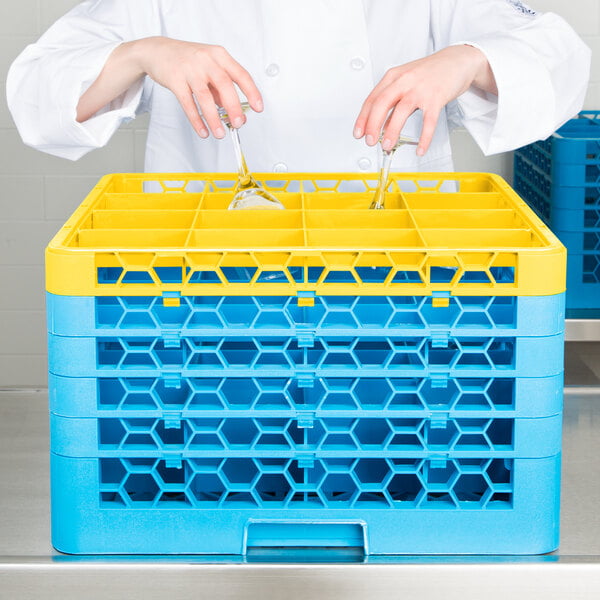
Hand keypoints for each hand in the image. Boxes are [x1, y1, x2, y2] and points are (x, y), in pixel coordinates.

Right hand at [77, 37, 262, 138]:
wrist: (157, 50)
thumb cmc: (187, 60)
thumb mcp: (209, 68)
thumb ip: (221, 88)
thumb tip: (233, 111)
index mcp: (219, 55)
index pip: (241, 74)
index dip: (252, 92)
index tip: (258, 108)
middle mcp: (206, 60)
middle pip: (225, 85)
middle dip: (234, 108)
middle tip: (239, 124)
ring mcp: (189, 69)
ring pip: (205, 97)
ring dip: (214, 118)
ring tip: (220, 134)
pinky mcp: (174, 79)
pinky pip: (188, 104)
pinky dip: (196, 120)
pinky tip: (203, 131)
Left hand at [353, 45, 496, 155]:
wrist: (457, 60)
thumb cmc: (429, 73)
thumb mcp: (405, 81)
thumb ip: (392, 100)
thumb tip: (379, 126)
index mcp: (393, 77)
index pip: (372, 99)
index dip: (363, 118)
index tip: (358, 134)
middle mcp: (405, 80)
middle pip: (382, 103)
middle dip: (373, 124)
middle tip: (370, 141)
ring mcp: (421, 88)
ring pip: (402, 111)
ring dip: (392, 131)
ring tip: (387, 145)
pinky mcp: (437, 97)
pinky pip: (428, 122)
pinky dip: (424, 138)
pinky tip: (420, 149)